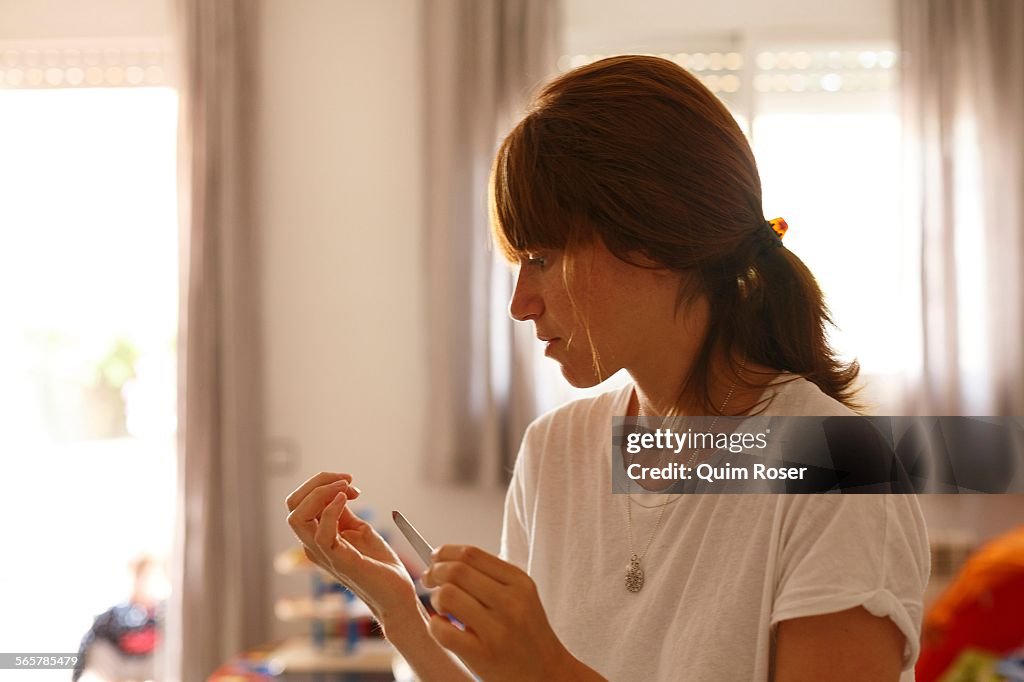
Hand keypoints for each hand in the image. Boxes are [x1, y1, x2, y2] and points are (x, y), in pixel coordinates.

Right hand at [285, 472, 418, 623]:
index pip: (299, 502)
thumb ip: (342, 513)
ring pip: (297, 517)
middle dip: (317, 482)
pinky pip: (321, 534)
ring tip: (347, 488)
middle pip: (293, 505)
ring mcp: (323, 554)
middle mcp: (313, 545)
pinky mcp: (339, 561)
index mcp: (316, 536)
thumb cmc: (379, 564)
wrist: (396, 592)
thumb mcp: (358, 529)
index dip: (320, 483)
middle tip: (347, 480)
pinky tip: (347, 499)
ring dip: (321, 492)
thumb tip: (334, 491)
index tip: (349, 482)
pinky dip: (331, 510)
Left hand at [421, 545, 595, 681]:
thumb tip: (445, 560)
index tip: (435, 560)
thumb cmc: (527, 634)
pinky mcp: (484, 655)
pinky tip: (442, 627)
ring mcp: (498, 629)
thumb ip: (491, 577)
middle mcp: (511, 602)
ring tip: (441, 609)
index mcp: (519, 582)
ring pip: (448, 595)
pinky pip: (444, 631)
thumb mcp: (521, 597)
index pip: (471, 553)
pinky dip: (435, 626)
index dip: (445, 553)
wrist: (548, 674)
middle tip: (428, 581)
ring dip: (435, 599)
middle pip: (457, 570)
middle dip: (434, 572)